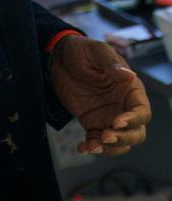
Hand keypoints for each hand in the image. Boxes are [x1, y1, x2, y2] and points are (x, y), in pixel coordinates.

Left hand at [49, 35, 150, 155]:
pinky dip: (92, 147)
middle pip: (136, 133)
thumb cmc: (82, 51)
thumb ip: (111, 63)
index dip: (134, 120)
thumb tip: (129, 76)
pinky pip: (97, 141)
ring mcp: (108, 117)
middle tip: (105, 135)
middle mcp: (123, 107)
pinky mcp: (92, 123)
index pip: (142, 112)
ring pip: (120, 142)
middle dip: (124, 138)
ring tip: (92, 146)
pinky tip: (82, 147)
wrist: (58, 58)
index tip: (118, 121)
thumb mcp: (96, 51)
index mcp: (130, 91)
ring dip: (109, 148)